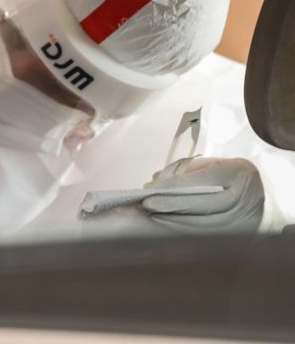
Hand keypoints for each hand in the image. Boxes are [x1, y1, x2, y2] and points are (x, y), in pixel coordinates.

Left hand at [141, 157, 263, 232]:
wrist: (260, 201)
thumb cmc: (229, 179)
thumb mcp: (212, 165)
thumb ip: (184, 172)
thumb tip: (155, 184)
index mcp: (239, 174)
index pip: (200, 182)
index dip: (171, 187)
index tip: (150, 189)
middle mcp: (245, 199)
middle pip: (199, 206)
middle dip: (168, 205)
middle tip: (145, 203)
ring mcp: (244, 223)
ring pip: (199, 226)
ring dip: (170, 220)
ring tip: (150, 213)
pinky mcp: (237, 240)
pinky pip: (202, 238)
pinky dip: (180, 231)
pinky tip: (164, 225)